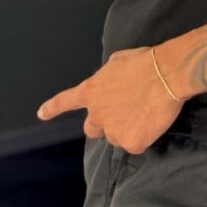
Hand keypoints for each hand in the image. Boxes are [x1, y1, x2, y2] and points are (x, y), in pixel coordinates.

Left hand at [36, 46, 184, 152]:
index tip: (41, 113)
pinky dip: (143, 136)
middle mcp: (97, 114)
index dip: (53, 108)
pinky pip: (136, 144)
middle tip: (121, 115)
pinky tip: (152, 121)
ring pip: (116, 137)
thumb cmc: (144, 62)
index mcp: (91, 91)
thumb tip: (110, 83)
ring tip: (144, 113)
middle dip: (103, 125)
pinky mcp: (132, 144)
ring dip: (126, 129)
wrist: (166, 75)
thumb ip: (106, 77)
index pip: (66, 101)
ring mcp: (113, 132)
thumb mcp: (117, 62)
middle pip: (92, 129)